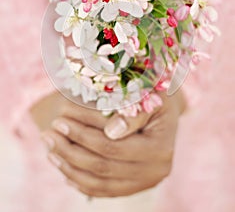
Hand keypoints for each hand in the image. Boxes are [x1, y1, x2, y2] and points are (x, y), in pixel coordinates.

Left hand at [41, 90, 184, 196]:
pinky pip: (103, 190)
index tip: (59, 120)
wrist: (165, 114)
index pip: (112, 146)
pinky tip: (63, 167)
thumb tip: (110, 132)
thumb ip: (134, 113)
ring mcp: (145, 182)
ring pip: (99, 183)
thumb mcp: (150, 96)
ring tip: (49, 148)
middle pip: (103, 167)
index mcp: (159, 147)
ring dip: (69, 167)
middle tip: (48, 134)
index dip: (82, 135)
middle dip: (70, 150)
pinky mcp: (135, 187)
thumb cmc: (155, 98)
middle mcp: (155, 171)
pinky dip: (81, 181)